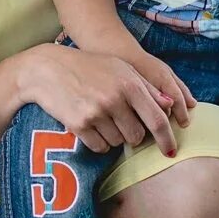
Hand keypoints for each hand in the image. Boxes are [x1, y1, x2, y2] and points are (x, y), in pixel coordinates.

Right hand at [20, 44, 185, 156]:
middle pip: (137, 136)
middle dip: (133, 134)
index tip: (171, 151)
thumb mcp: (120, 68)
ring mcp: (96, 113)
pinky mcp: (79, 125)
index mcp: (130, 84)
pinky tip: (91, 125)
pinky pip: (100, 147)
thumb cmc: (88, 66)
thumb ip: (146, 87)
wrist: (47, 69)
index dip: (167, 139)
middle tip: (120, 121)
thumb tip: (170, 105)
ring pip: (118, 143)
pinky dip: (99, 142)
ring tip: (101, 117)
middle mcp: (115, 99)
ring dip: (114, 136)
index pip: (157, 120)